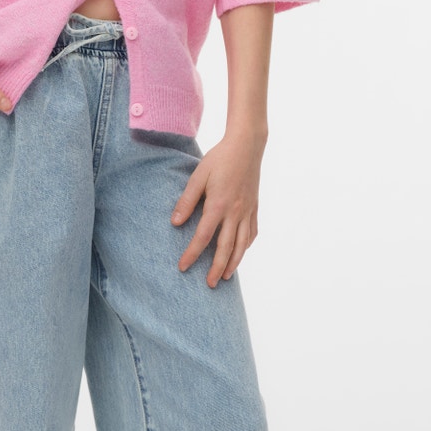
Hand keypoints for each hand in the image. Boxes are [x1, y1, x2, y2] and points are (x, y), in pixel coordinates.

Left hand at [171, 131, 263, 286]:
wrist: (247, 146)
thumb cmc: (219, 159)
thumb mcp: (198, 176)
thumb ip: (187, 201)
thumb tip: (175, 223)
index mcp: (218, 205)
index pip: (203, 236)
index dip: (192, 254)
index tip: (183, 267)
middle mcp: (235, 212)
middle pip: (226, 248)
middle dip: (217, 268)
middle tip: (210, 284)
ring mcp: (247, 211)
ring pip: (242, 244)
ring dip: (234, 262)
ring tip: (227, 276)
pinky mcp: (254, 207)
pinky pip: (252, 232)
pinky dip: (246, 246)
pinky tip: (241, 252)